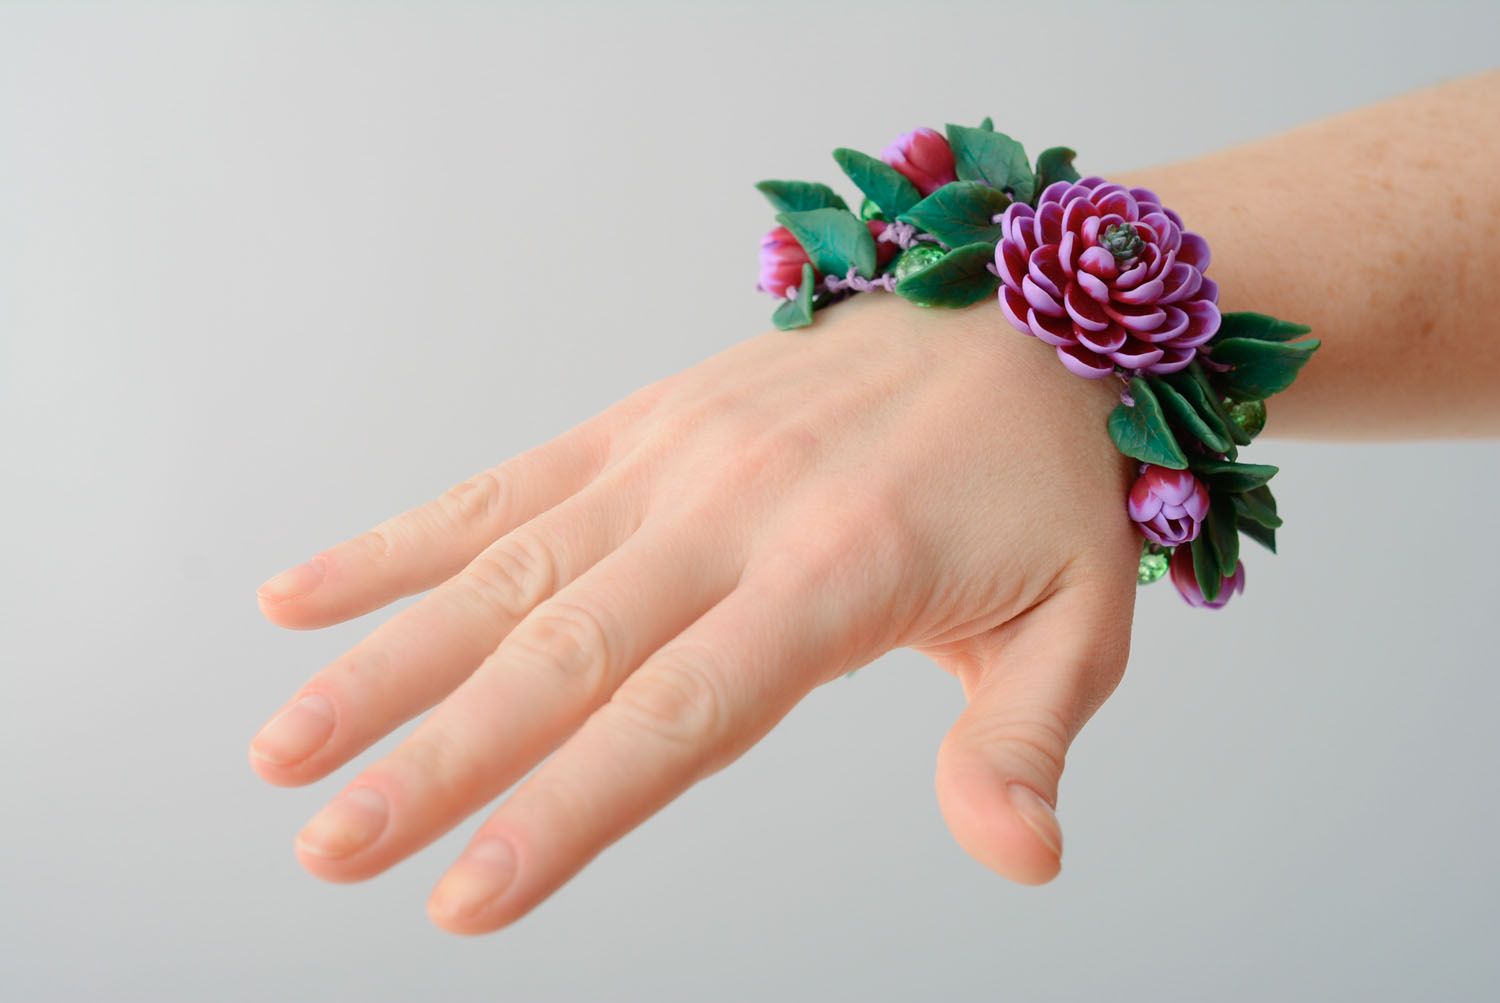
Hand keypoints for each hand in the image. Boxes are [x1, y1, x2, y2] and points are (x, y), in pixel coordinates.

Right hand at [249, 292, 1140, 933]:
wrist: (1026, 312)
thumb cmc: (1046, 483)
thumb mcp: (1076, 622)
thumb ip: (1022, 740)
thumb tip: (1021, 857)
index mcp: (836, 576)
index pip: (676, 716)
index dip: (565, 812)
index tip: (463, 901)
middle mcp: (733, 511)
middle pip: (560, 654)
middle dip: (435, 761)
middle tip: (328, 849)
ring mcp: (674, 456)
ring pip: (504, 571)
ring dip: (385, 662)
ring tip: (285, 748)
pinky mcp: (645, 419)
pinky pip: (505, 485)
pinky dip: (401, 543)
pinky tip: (305, 595)